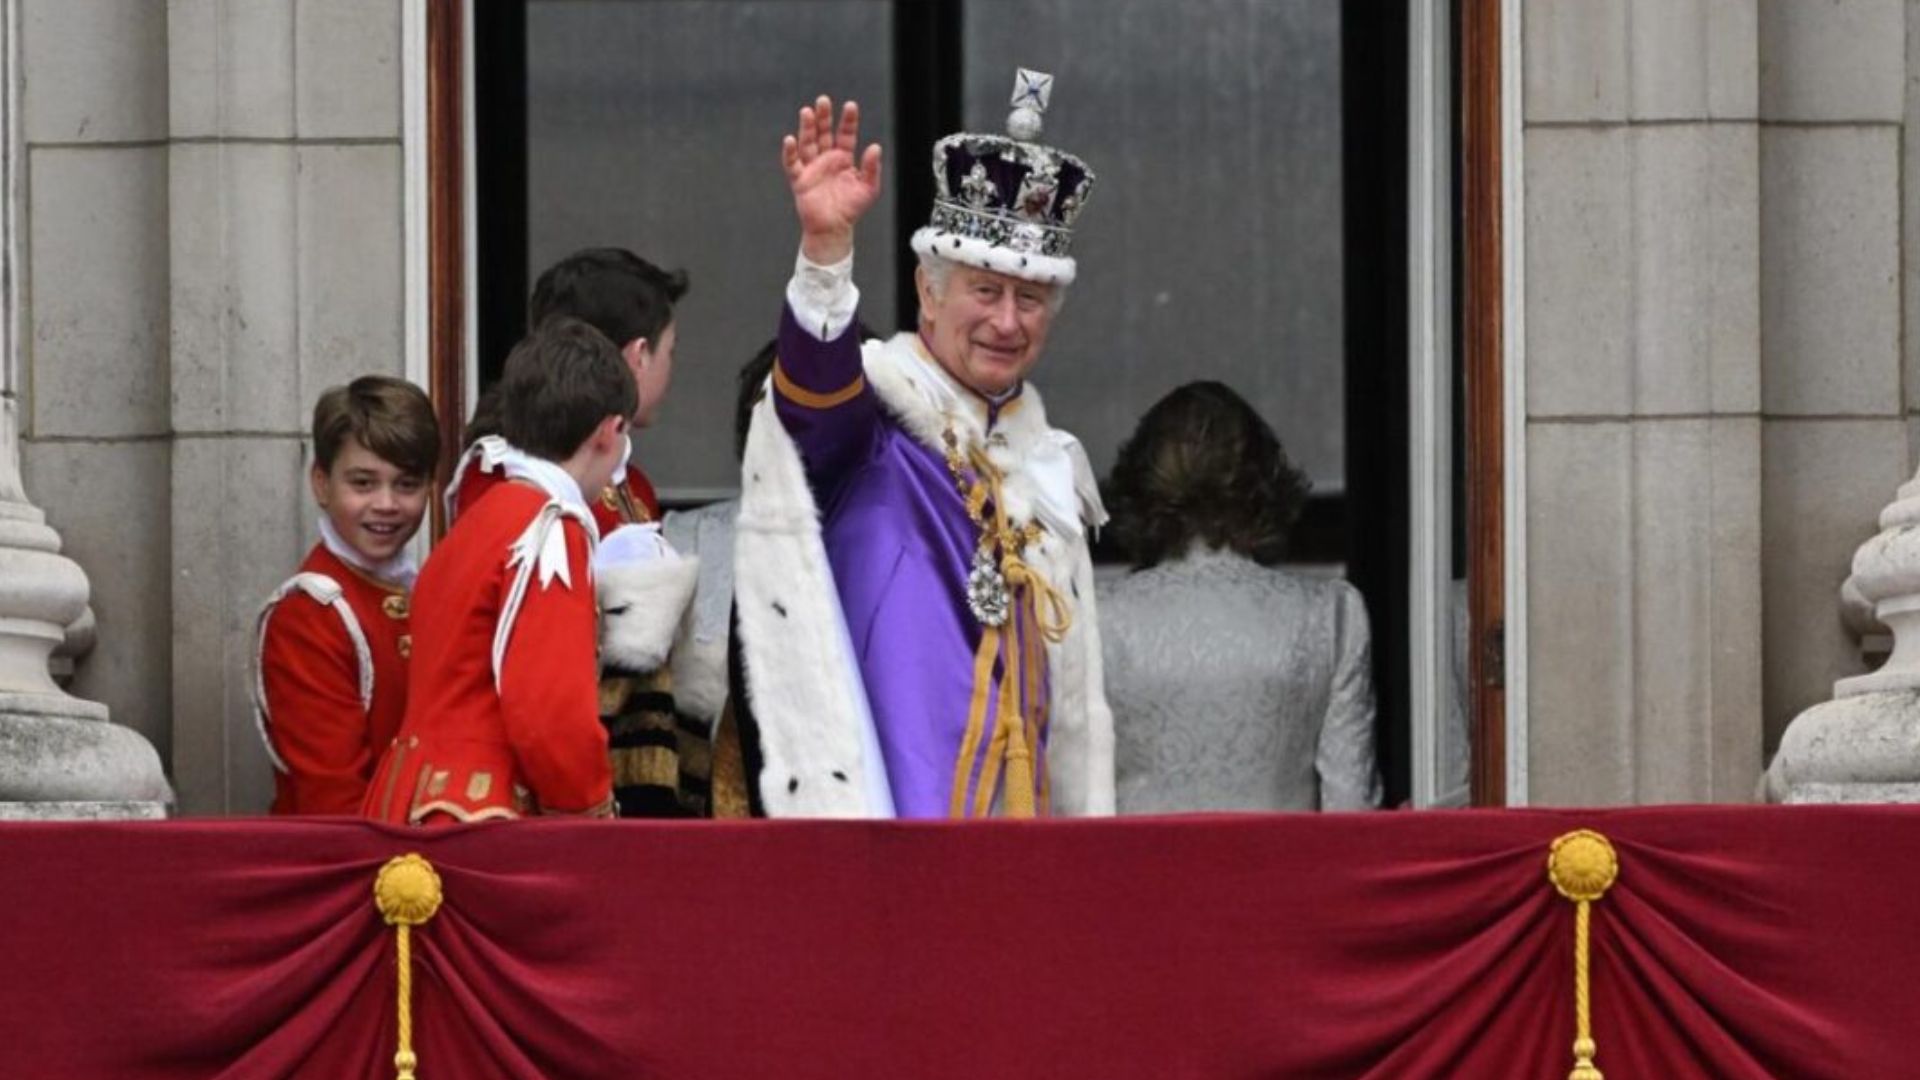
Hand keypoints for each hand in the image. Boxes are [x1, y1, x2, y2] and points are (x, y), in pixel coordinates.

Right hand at [782, 96, 883, 264]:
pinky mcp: (799, 180)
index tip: (850, 106)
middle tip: (823, 100)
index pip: (845, 134)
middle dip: (823, 117)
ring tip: (807, 112)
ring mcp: (812, 167)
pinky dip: (790, 152)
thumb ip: (872, 168)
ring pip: (808, 143)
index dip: (848, 120)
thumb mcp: (869, 188)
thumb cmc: (852, 209)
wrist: (834, 229)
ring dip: (807, 128)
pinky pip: (792, 164)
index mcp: (844, 158)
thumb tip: (875, 147)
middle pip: (824, 133)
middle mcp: (827, 159)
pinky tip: (790, 140)